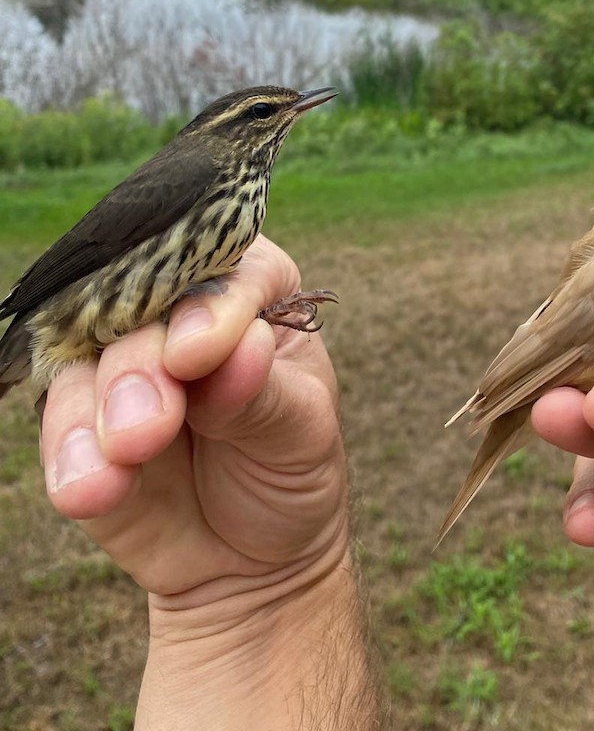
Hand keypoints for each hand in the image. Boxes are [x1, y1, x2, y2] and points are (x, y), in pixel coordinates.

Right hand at [39, 236, 380, 729]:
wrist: (250, 559)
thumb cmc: (289, 467)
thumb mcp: (301, 431)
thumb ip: (263, 390)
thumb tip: (243, 345)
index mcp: (249, 291)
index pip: (225, 268)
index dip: (208, 304)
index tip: (197, 353)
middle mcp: (176, 313)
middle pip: (139, 304)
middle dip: (141, 363)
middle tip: (152, 424)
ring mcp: (121, 363)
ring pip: (86, 358)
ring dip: (99, 407)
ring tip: (128, 453)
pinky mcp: (79, 421)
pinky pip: (59, 424)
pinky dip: (70, 454)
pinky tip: (92, 487)